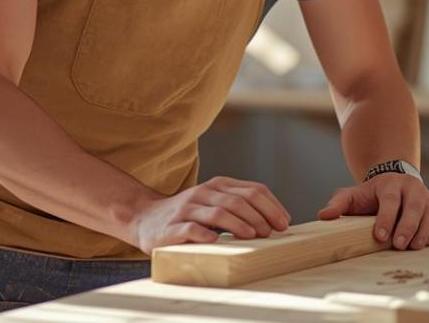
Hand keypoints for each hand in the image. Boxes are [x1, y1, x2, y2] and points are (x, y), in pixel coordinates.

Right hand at [129, 175, 291, 252]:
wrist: (145, 218)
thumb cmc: (189, 215)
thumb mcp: (214, 203)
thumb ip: (239, 207)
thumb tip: (274, 222)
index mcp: (218, 185)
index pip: (252, 190)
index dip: (272, 206)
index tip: (284, 223)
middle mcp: (203, 193)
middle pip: (238, 201)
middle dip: (259, 217)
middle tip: (271, 233)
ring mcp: (187, 209)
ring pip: (218, 213)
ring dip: (239, 225)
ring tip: (253, 236)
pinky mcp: (173, 227)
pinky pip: (192, 230)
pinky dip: (206, 235)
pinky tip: (217, 242)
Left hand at [318, 173, 428, 250]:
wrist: (393, 182)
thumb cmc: (370, 194)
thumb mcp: (352, 195)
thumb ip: (338, 205)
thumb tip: (323, 216)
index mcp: (390, 183)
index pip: (389, 200)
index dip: (385, 218)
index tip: (379, 236)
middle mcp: (411, 187)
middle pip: (414, 207)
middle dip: (406, 227)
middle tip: (398, 245)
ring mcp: (425, 197)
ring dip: (421, 232)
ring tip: (412, 248)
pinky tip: (424, 244)